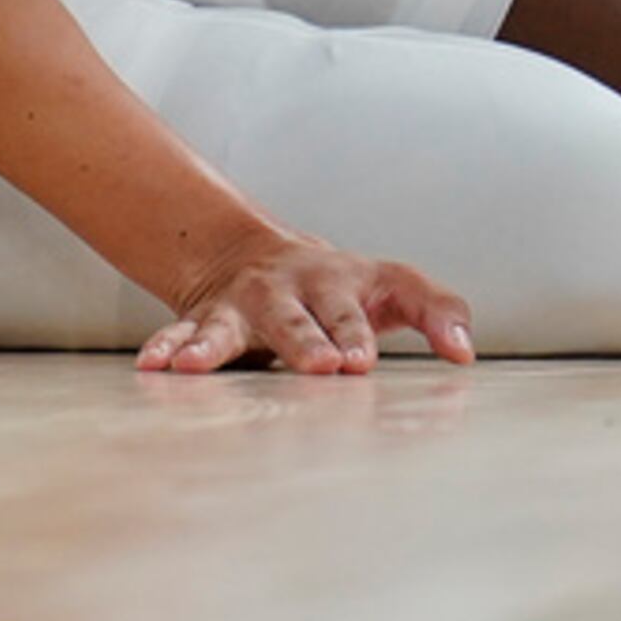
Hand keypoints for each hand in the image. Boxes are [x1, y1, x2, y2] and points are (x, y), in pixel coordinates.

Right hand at [135, 232, 473, 375]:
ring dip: (212, 346)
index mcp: (336, 284)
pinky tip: (156, 366)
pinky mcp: (206, 319)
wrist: (256, 253)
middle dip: (303, 342)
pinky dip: (168, 347)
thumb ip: (438, 311)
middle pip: (294, 318)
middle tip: (317, 367)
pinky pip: (182, 332)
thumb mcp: (392, 286)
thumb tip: (465, 355)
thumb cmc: (340, 286)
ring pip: (226, 325)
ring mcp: (241, 305)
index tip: (359, 361)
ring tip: (194, 367)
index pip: (351, 309)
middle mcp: (286, 290)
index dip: (354, 333)